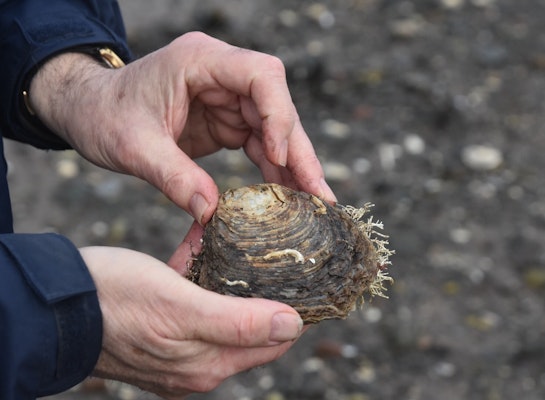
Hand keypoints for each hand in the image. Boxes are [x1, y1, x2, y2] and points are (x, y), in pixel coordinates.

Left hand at [29, 32, 336, 225]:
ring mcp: (227, 97)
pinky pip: (259, 144)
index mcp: (200, 61)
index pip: (261, 74)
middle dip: (298, 151)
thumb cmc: (105, 115)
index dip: (278, 114)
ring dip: (293, 166)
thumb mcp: (132, 147)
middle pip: (277, 107)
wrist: (90, 109)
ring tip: (312, 204)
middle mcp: (222, 74)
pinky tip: (287, 196)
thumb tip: (212, 215)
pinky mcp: (226, 120)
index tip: (278, 158)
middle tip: (318, 195)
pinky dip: (274, 170)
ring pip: (275, 128)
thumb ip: (173, 177)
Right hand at [80, 246, 303, 398]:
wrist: (54, 307)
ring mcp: (177, 350)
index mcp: (209, 364)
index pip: (272, 342)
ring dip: (227, 276)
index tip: (298, 274)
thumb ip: (239, 322)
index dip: (289, 310)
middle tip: (265, 250)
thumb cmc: (116, 301)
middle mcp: (198, 365)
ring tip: (230, 241)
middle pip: (248, 325)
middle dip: (257, 287)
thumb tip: (292, 325)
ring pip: (220, 309)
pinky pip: (193, 302)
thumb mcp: (181, 307)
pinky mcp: (160, 332)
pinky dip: (198, 275)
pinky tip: (198, 246)